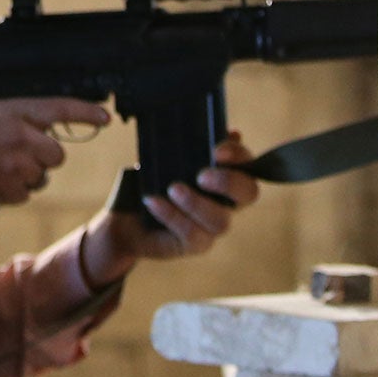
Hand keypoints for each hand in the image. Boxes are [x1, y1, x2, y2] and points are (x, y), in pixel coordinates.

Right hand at [0, 97, 108, 208]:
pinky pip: (27, 192)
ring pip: (42, 176)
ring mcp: (18, 165)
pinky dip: (14, 190)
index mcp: (14, 110)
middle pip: (58, 154)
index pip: (61, 108)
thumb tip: (46, 127)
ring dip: (27, 174)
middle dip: (44, 156)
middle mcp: (22, 136)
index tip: (104, 116)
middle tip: (17, 153)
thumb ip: (17, 117)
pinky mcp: (13, 190)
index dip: (87, 112)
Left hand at [78, 133, 261, 286]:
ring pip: (221, 220)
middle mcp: (227, 202)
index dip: (239, 157)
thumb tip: (229, 132)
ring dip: (196, 203)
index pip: (248, 165)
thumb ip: (194, 146)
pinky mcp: (196, 244)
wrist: (128, 218)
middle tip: (201, 175)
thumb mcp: (168, 160)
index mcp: (225, 177)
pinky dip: (172, 215)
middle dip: (228, 182)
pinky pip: (193, 234)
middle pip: (248, 194)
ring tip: (172, 189)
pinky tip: (153, 202)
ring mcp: (213, 226)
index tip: (216, 151)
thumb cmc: (154, 182)